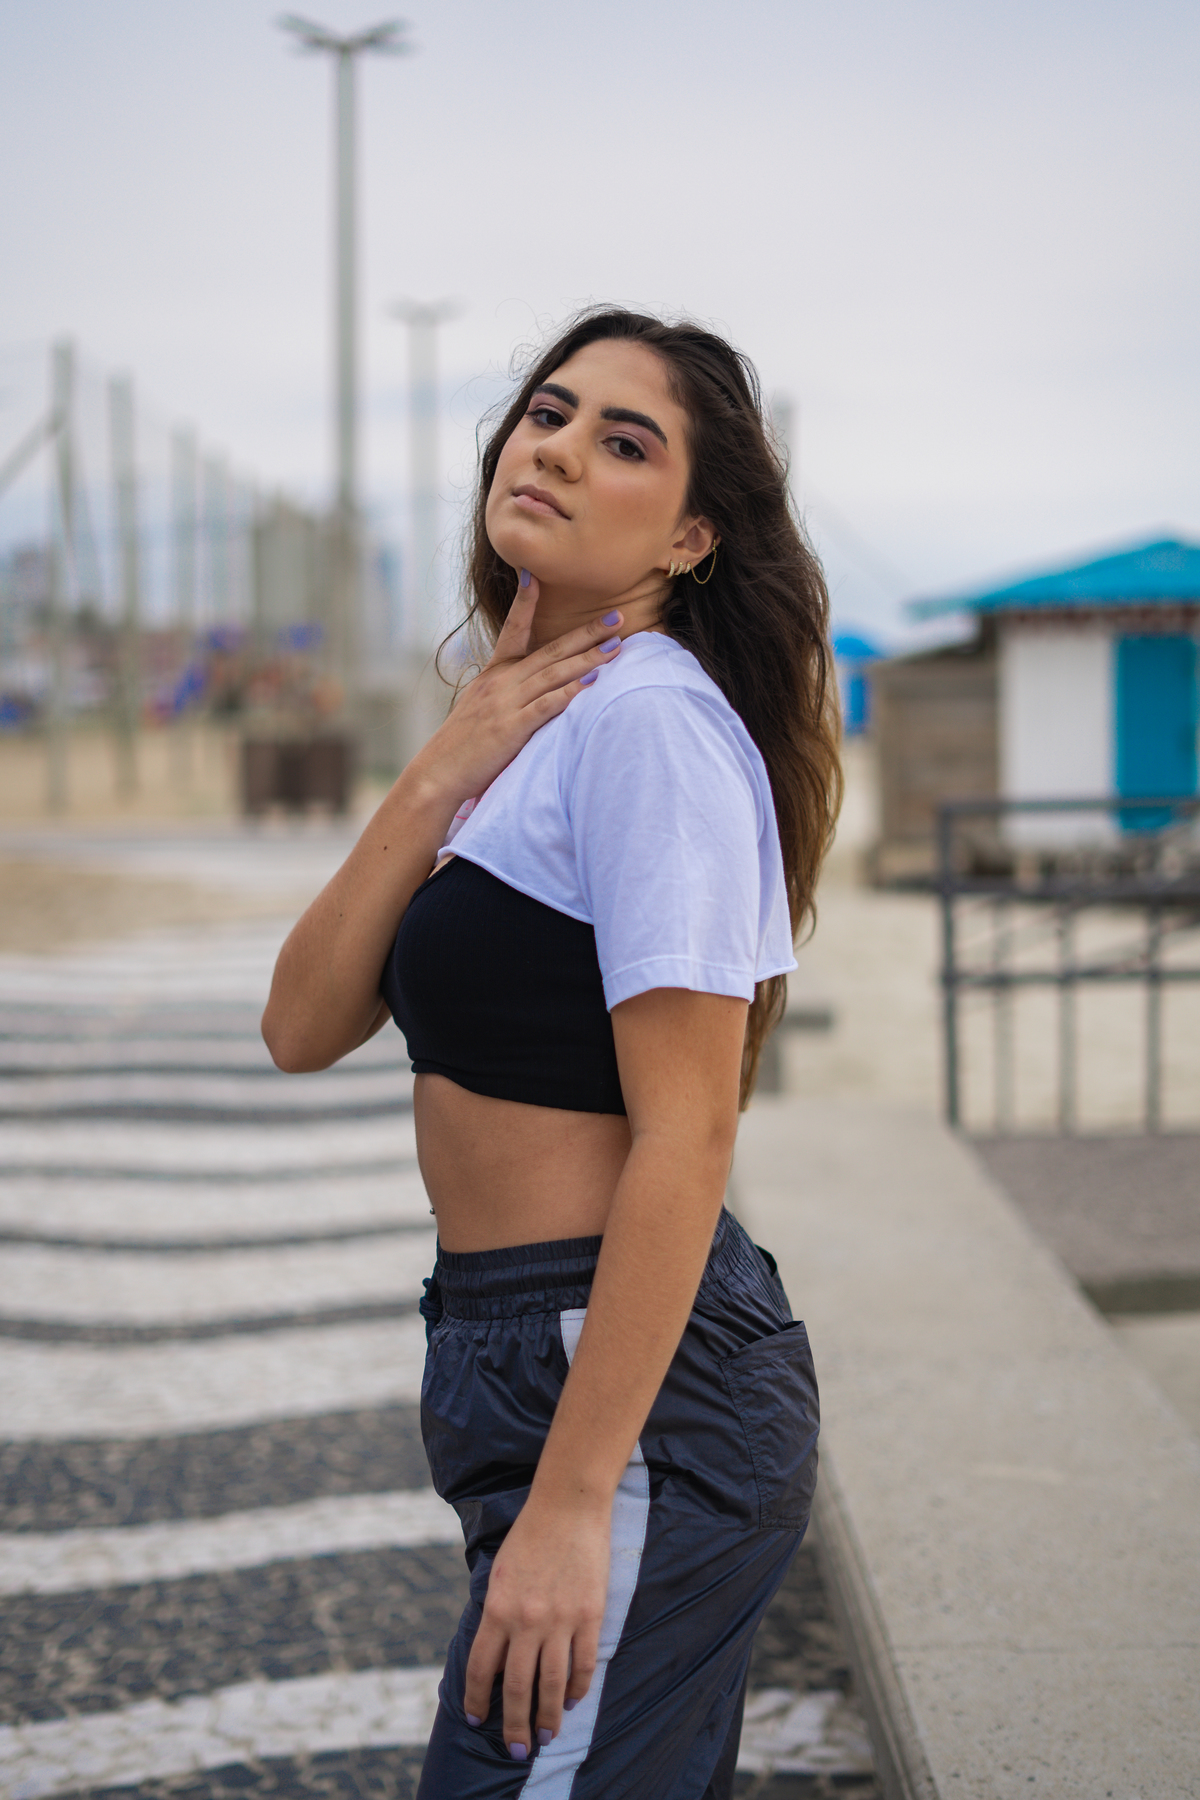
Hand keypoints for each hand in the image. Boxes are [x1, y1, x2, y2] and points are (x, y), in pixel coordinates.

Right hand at [411, 573, 622, 808]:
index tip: (537, 575)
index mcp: (493, 673)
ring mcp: (506, 703)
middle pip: (550, 650)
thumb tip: (530, 685)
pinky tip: (593, 683)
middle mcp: (501, 682)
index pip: (513, 629)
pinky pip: (547, 705)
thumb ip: (505, 692)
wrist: (437, 772)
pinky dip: (571, 691)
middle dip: (586, 633)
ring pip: (554, 673)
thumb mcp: (480, 707)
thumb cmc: (462, 745)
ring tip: (616, 646)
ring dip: (588, 658)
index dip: (526, 602)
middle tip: (617, 616)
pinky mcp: (512, 727)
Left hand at [464, 1491, 609, 1760]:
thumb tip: (495, 1656)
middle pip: (518, 1688)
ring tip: (546, 1736)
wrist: (568, 1504)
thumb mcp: (499, 1573)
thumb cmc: (529, 1534)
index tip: (477, 1721)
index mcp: (497, 1608)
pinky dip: (577, 1687)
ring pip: (552, 1684)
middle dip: (515, 1725)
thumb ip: (496, 1614)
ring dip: (548, 1716)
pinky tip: (571, 1700)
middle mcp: (527, 1620)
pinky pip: (583, 1663)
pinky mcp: (590, 1614)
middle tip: (517, 1750)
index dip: (477, 1700)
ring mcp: (561, 1619)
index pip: (482, 1669)